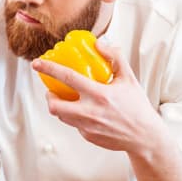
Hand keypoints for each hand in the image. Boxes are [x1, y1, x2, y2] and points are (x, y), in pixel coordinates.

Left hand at [31, 41, 160, 151]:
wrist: (144, 137)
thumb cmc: (137, 106)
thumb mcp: (129, 78)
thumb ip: (115, 57)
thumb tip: (99, 43)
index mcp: (99, 94)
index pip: (67, 77)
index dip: (49, 69)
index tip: (37, 63)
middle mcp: (90, 112)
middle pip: (54, 105)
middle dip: (49, 95)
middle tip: (52, 89)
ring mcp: (87, 126)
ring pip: (61, 116)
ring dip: (59, 106)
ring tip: (66, 98)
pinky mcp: (88, 136)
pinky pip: (74, 124)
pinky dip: (74, 116)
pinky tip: (84, 111)